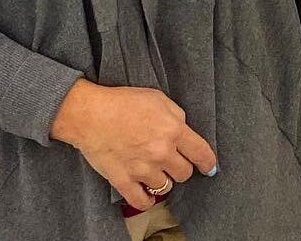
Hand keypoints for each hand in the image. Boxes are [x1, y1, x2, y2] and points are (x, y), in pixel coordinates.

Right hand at [50, 79, 218, 210]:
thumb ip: (176, 116)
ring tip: (153, 171)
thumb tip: (184, 132)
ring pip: (165, 187)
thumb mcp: (158, 98)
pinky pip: (143, 202)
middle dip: (180, 167)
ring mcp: (143, 169)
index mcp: (173, 129)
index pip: (201, 153)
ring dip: (162, 180)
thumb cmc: (123, 102)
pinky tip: (146, 192)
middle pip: (184, 173)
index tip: (209, 167)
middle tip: (171, 161)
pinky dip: (147, 200)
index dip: (208, 162)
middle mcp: (162, 152)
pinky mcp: (124, 181)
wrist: (90, 114)